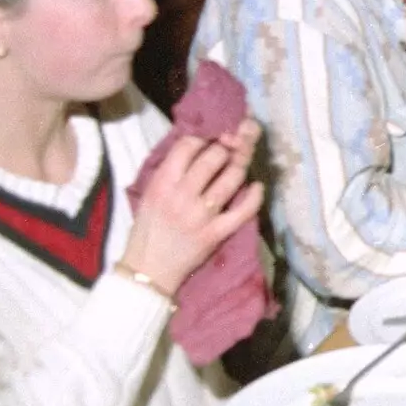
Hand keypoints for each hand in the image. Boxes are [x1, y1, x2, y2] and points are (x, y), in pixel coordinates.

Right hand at [121, 119, 264, 296]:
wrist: (149, 268)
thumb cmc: (148, 228)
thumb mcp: (151, 193)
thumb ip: (172, 170)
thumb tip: (200, 144)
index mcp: (162, 182)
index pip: (188, 145)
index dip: (205, 136)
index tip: (212, 138)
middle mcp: (183, 195)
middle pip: (215, 157)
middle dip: (227, 147)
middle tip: (232, 146)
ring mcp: (202, 214)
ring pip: (232, 178)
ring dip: (242, 164)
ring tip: (242, 160)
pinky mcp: (217, 233)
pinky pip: (244, 210)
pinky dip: (255, 195)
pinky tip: (257, 186)